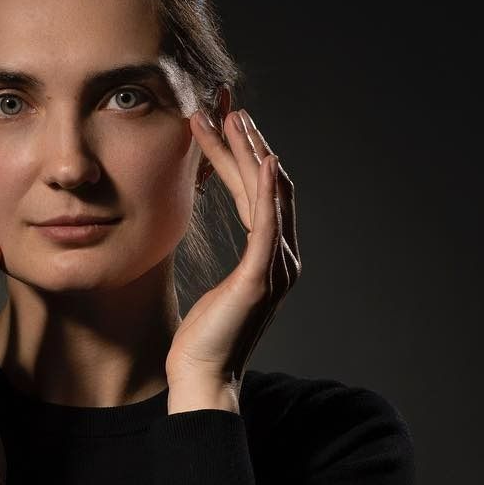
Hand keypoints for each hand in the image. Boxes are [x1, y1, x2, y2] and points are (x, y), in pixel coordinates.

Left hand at [167, 108, 299, 396]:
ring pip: (269, 195)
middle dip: (248, 143)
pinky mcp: (261, 278)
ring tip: (232, 118)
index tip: (221, 124)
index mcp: (270, 259)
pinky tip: (263, 161)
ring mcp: (277, 267)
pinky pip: (269, 224)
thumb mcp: (210, 290)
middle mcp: (283, 258)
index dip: (241, 157)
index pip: (257, 194)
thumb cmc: (201, 340)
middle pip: (268, 186)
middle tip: (226, 106)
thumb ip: (221, 263)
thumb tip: (205, 245)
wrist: (202, 378)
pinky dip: (269, 190)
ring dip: (251, 153)